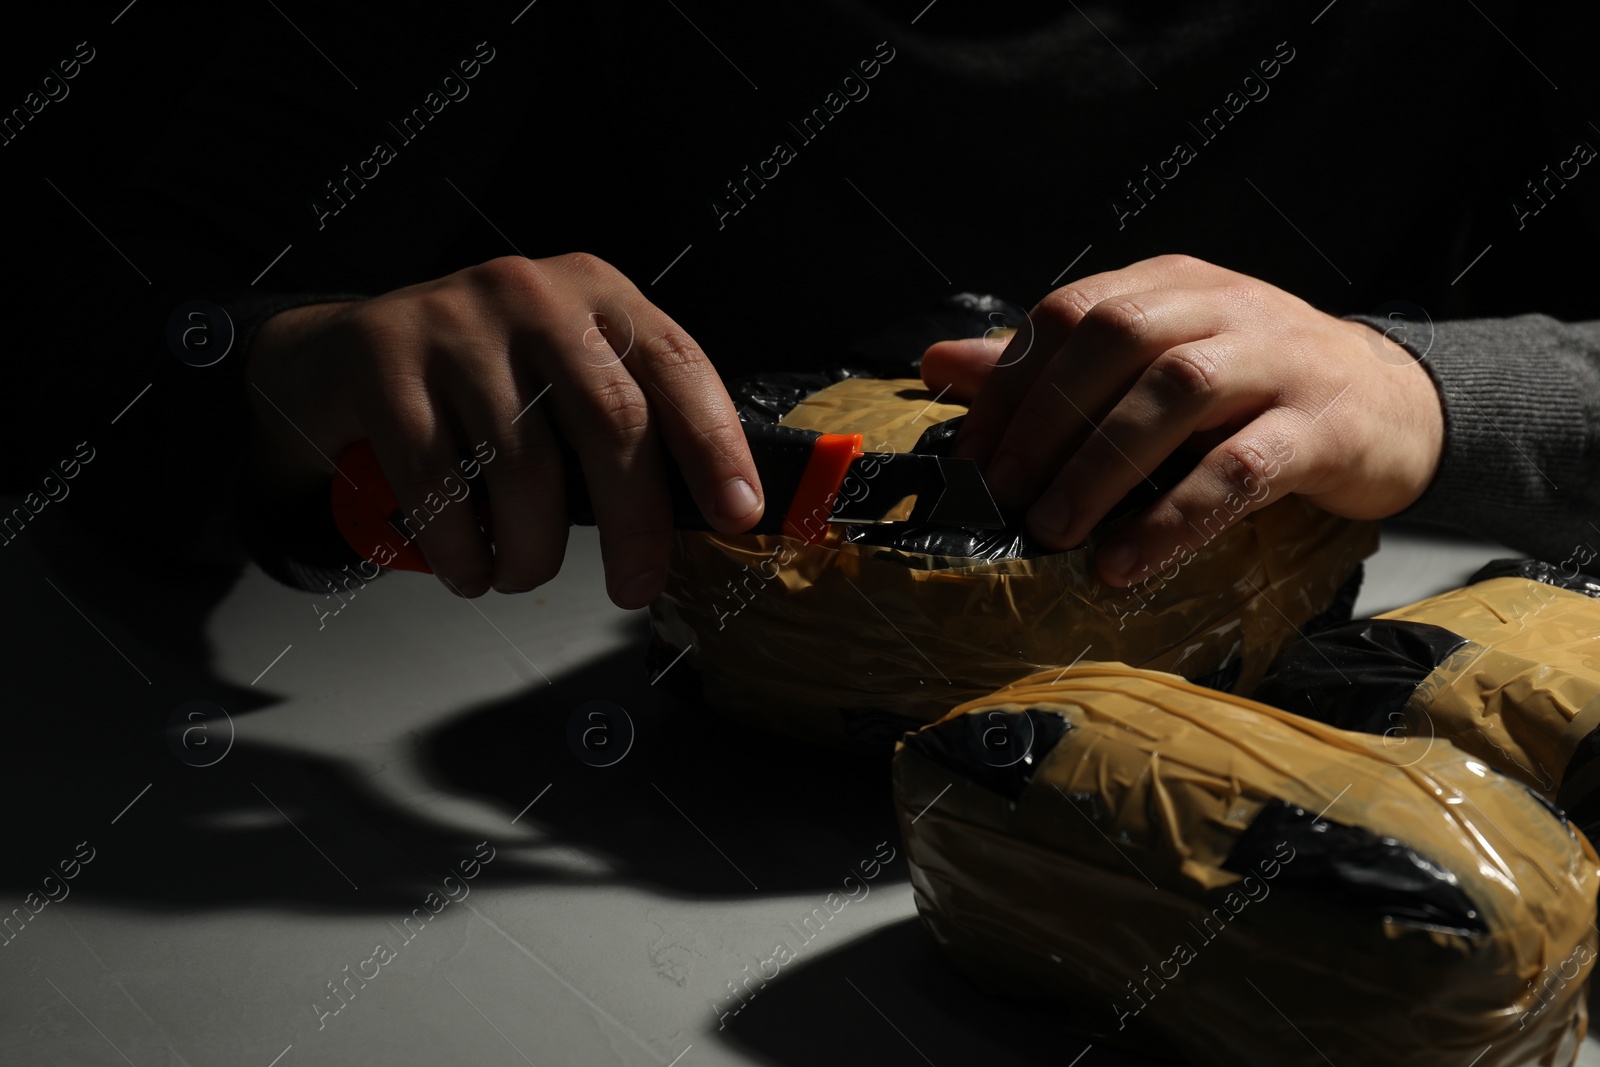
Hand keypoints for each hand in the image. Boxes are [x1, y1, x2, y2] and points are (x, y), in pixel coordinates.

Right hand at [246, 254, 763, 606]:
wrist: (346, 354)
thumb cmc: (487, 386)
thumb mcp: (568, 379)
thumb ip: (633, 426)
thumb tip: (714, 513)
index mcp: (599, 294)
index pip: (678, 367)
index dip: (716, 445)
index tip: (739, 515)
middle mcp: (534, 294)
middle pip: (611, 422)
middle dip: (634, 525)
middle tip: (634, 588)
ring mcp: (455, 321)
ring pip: (525, 466)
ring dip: (533, 552)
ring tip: (524, 573)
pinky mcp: (383, 358)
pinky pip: (439, 481)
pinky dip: (462, 549)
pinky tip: (470, 568)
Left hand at [921, 255, 1443, 586]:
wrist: (1398, 405)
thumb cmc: (1254, 389)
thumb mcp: (1155, 361)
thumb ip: (1053, 366)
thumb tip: (939, 362)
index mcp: (1172, 285)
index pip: (1071, 312)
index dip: (1012, 384)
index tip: (973, 459)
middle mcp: (1224, 308)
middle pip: (1118, 338)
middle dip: (1046, 420)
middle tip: (1005, 496)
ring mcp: (1280, 361)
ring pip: (1176, 392)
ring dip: (1099, 466)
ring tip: (1052, 531)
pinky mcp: (1323, 428)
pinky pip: (1240, 467)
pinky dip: (1176, 516)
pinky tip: (1127, 561)